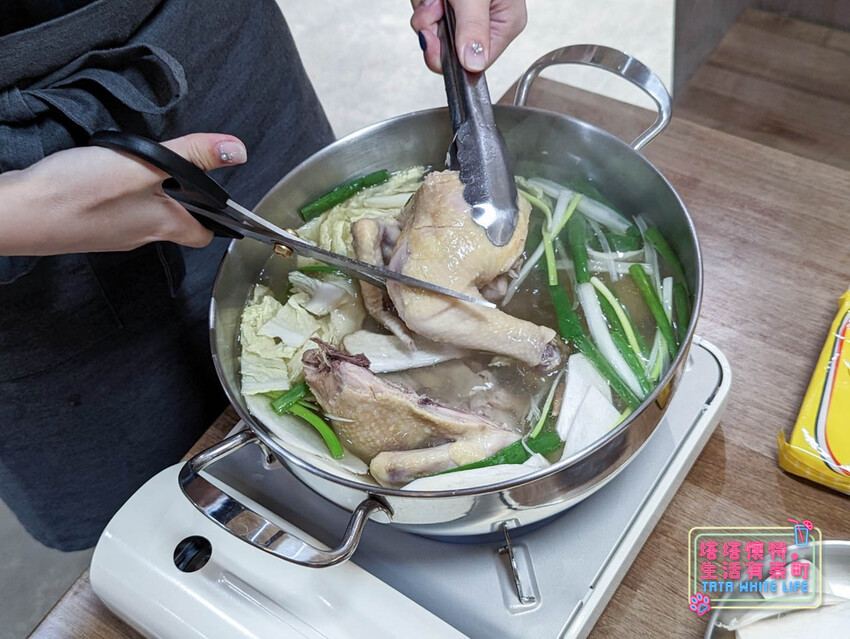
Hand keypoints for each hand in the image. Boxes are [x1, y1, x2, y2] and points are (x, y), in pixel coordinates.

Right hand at [0, 133, 246, 255]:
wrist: (21, 214)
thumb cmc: (82, 192)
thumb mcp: (146, 164)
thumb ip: (191, 156)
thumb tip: (237, 151)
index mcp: (165, 225)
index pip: (203, 234)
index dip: (215, 219)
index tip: (217, 201)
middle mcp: (141, 236)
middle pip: (174, 223)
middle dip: (179, 198)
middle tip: (174, 171)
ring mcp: (113, 236)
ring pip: (142, 217)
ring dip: (146, 194)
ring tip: (135, 168)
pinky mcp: (88, 229)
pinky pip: (113, 213)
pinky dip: (116, 196)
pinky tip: (100, 177)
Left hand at [411, 0, 526, 72]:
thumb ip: (473, 29)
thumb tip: (474, 63)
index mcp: (505, 22)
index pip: (474, 62)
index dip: (448, 56)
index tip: (431, 39)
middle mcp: (486, 21)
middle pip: (448, 48)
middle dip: (433, 26)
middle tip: (434, 6)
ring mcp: (464, 12)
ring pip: (433, 29)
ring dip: (426, 8)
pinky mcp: (447, 3)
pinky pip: (426, 12)